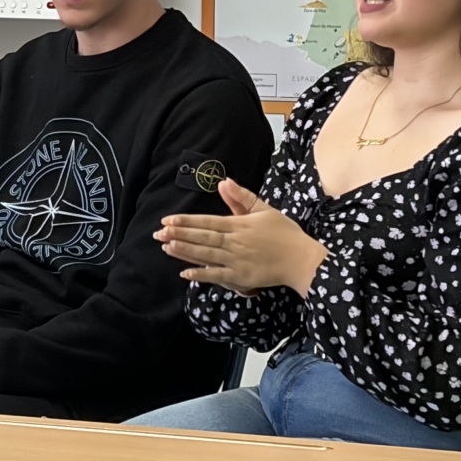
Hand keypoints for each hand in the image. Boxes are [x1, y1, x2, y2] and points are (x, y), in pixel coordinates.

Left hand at [156, 179, 326, 296]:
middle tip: (157, 233)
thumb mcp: (264, 210)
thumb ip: (242, 197)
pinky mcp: (241, 278)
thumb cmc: (285, 233)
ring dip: (184, 252)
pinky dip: (201, 275)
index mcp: (239, 224)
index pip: (207, 221)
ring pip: (206, 255)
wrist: (302, 259)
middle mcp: (235, 242)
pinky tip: (185, 273)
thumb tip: (223, 182)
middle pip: (202, 238)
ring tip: (165, 247)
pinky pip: (217, 276)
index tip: (167, 220)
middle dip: (178, 235)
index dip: (186, 221)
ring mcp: (237, 261)